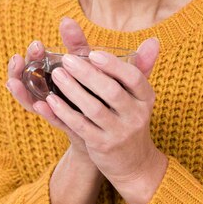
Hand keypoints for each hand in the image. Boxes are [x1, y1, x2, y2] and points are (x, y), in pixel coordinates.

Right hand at [5, 18, 92, 162]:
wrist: (111, 117)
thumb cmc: (94, 85)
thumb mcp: (85, 62)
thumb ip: (76, 43)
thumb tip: (66, 19)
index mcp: (50, 74)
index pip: (32, 62)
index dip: (31, 55)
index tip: (36, 44)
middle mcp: (47, 91)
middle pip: (25, 79)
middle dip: (21, 69)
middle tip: (21, 58)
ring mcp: (54, 108)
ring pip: (30, 100)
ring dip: (21, 90)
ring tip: (13, 82)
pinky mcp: (67, 123)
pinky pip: (52, 118)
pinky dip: (45, 112)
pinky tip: (40, 105)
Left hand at [43, 35, 167, 203]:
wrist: (134, 163)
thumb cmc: (131, 118)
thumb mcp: (139, 96)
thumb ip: (141, 66)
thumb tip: (153, 40)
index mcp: (146, 98)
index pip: (134, 78)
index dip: (113, 66)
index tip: (93, 53)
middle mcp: (136, 115)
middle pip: (111, 92)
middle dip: (88, 74)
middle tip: (67, 59)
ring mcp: (119, 132)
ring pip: (94, 109)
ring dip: (73, 90)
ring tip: (57, 75)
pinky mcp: (102, 146)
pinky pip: (81, 126)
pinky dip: (64, 113)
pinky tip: (50, 101)